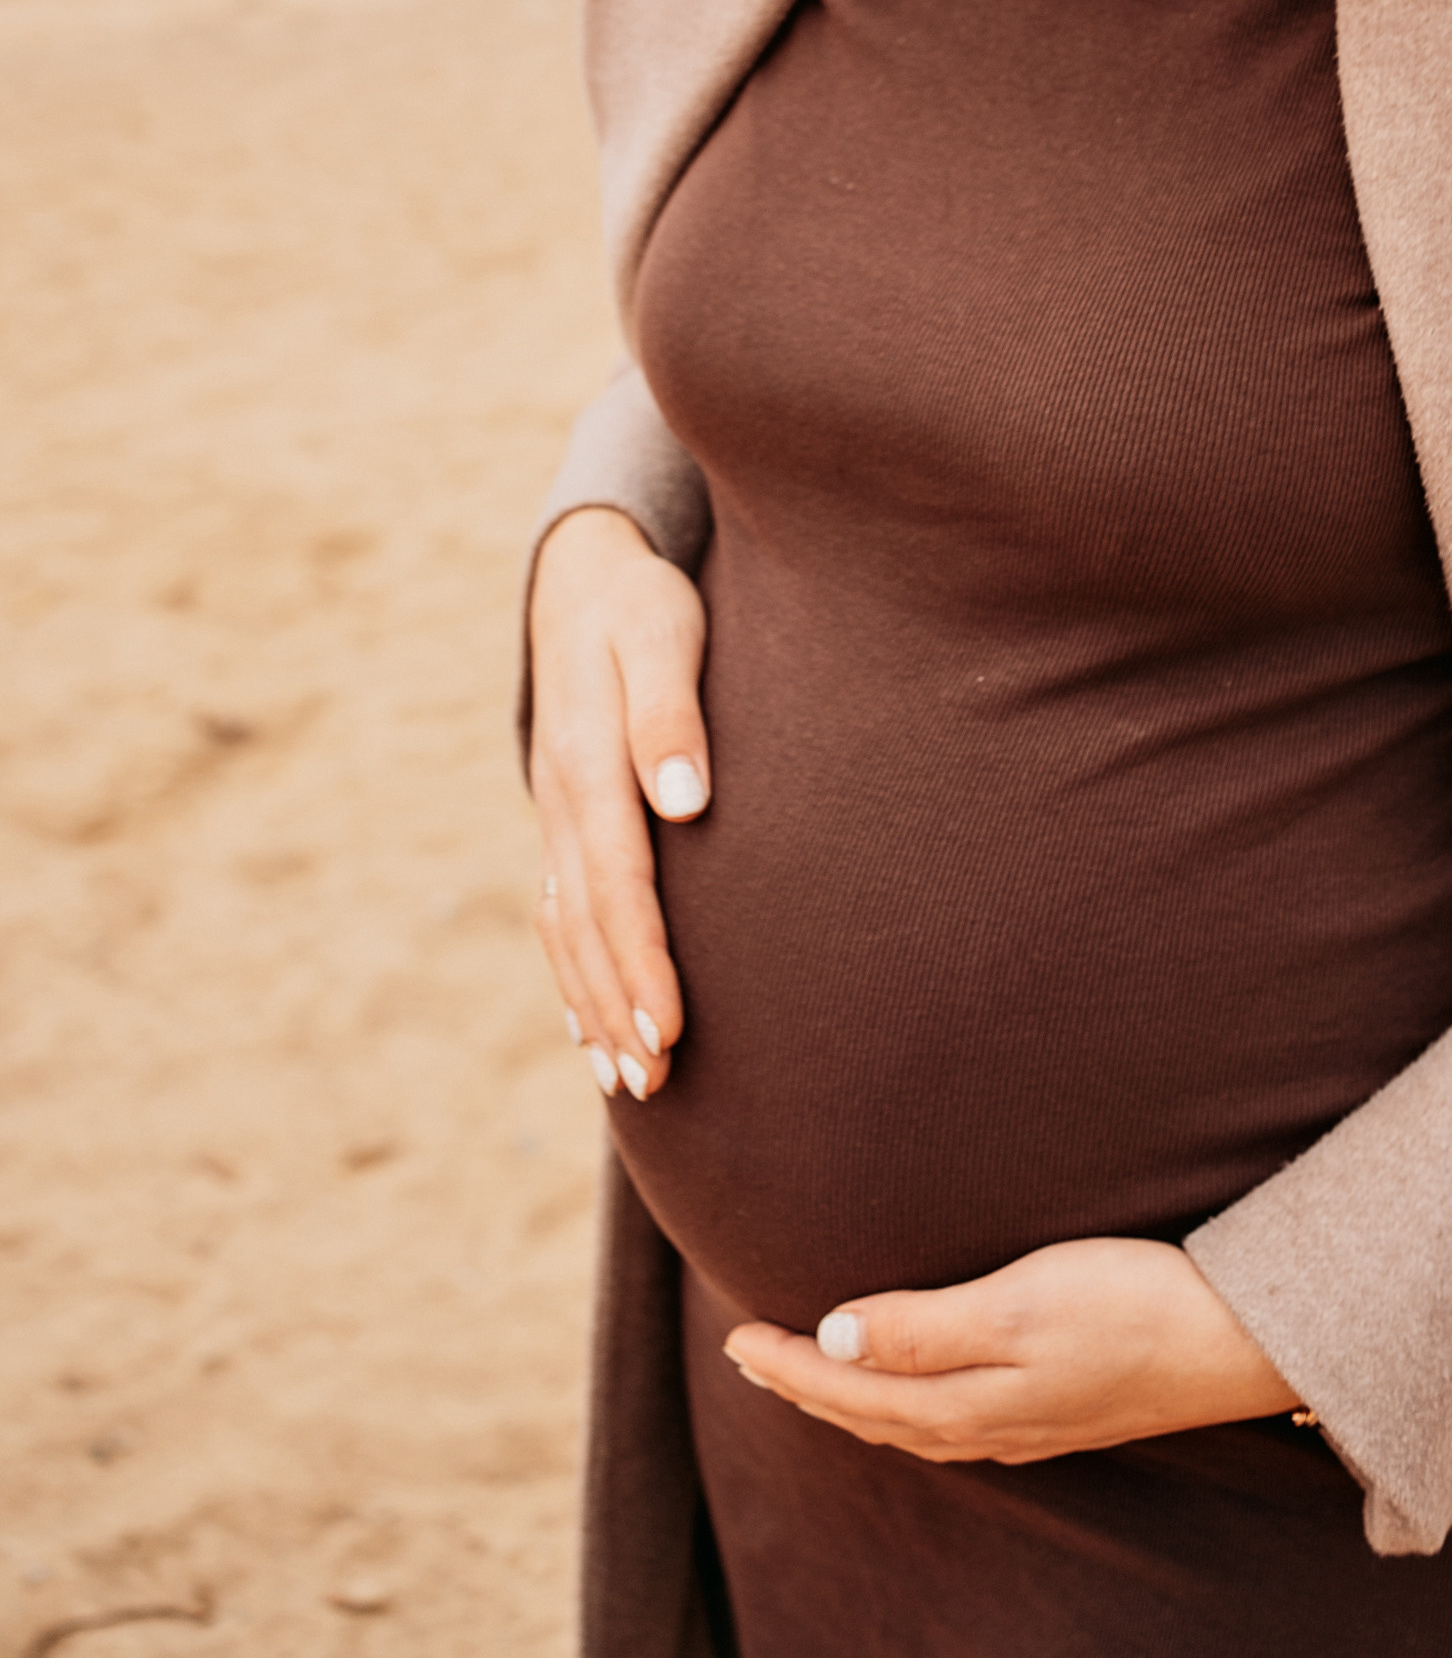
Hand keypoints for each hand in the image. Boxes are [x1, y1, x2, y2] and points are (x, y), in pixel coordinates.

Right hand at [529, 506, 708, 1105]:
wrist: (581, 576)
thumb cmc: (642, 603)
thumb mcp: (663, 633)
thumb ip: (672, 715)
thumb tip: (686, 803)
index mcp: (588, 762)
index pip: (620, 882)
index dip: (643, 960)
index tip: (670, 1030)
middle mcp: (561, 800)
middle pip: (588, 923)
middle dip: (619, 1006)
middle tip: (655, 1085)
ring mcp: (553, 814)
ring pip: (567, 929)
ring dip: (593, 1005)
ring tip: (625, 1081)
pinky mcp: (560, 819)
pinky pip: (557, 913)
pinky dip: (572, 974)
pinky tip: (587, 1026)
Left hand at [722, 1237, 1298, 1462]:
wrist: (1233, 1340)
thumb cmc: (1128, 1304)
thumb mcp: (1016, 1306)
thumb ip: (922, 1328)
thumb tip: (831, 1339)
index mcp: (965, 1403)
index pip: (850, 1390)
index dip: (788, 1366)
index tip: (736, 1337)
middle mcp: (985, 1426)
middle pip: (870, 1413)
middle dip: (806, 1385)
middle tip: (750, 1353)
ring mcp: (1022, 1424)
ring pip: (908, 1421)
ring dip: (852, 1396)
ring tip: (811, 1367)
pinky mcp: (1054, 1409)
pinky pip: (948, 1417)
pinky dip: (904, 1401)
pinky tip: (914, 1384)